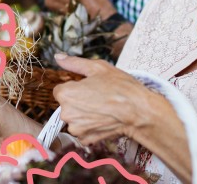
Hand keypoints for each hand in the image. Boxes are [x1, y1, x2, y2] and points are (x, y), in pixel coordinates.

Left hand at [53, 55, 174, 145]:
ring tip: (102, 108)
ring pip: (75, 118)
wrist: (138, 111)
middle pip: (66, 105)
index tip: (88, 88)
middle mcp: (66, 113)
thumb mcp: (97, 68)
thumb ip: (74, 63)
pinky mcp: (86, 139)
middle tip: (97, 97)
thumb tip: (58, 57)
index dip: (75, 87)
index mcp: (65, 94)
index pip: (60, 90)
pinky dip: (90, 126)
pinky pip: (82, 131)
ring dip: (83, 115)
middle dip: (78, 101)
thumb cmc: (119, 87)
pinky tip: (103, 119)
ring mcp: (76, 128)